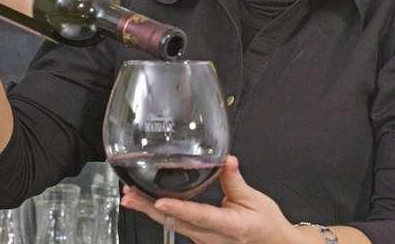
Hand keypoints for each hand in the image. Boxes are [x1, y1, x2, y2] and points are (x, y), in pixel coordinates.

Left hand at [120, 156, 295, 243]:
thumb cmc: (265, 224)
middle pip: (177, 223)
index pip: (199, 216)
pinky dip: (162, 215)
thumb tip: (226, 159)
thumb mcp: (254, 199)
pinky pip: (177, 227)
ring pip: (173, 226)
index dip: (178, 209)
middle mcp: (212, 238)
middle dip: (150, 210)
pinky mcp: (200, 240)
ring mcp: (204, 242)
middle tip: (129, 197)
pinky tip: (148, 204)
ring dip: (151, 212)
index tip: (159, 202)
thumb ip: (235, 180)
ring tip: (131, 198)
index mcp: (229, 227)